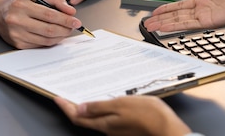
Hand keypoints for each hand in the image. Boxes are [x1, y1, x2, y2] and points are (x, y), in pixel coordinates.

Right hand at [0, 0, 81, 48]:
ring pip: (45, 40)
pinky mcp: (17, 44)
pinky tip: (54, 36)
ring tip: (65, 31)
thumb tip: (71, 11)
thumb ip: (54, 2)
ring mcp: (16, 34)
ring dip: (59, 37)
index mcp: (22, 5)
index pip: (49, 15)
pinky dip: (50, 41)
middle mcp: (17, 20)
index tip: (76, 21)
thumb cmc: (17, 3)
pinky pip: (39, 45)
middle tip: (73, 27)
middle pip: (48, 29)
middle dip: (65, 29)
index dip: (65, 19)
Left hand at [55, 96, 190, 135]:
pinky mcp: (126, 127)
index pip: (77, 117)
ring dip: (88, 108)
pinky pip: (109, 118)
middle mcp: (108, 129)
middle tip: (66, 96)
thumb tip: (79, 108)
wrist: (168, 129)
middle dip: (74, 107)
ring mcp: (117, 129)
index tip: (56, 98)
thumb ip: (99, 107)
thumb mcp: (120, 105)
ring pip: (97, 118)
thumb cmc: (148, 115)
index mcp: (104, 124)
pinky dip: (103, 109)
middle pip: (85, 119)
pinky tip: (106, 101)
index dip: (65, 107)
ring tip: (83, 96)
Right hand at [144, 0, 224, 31]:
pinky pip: (187, 25)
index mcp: (205, 0)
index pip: (181, 6)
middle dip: (161, 20)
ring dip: (163, 24)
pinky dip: (174, 27)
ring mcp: (204, 17)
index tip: (156, 12)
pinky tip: (164, 28)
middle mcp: (202, 10)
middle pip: (176, 16)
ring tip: (150, 27)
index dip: (167, 9)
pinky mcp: (208, 23)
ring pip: (178, 21)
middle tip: (147, 23)